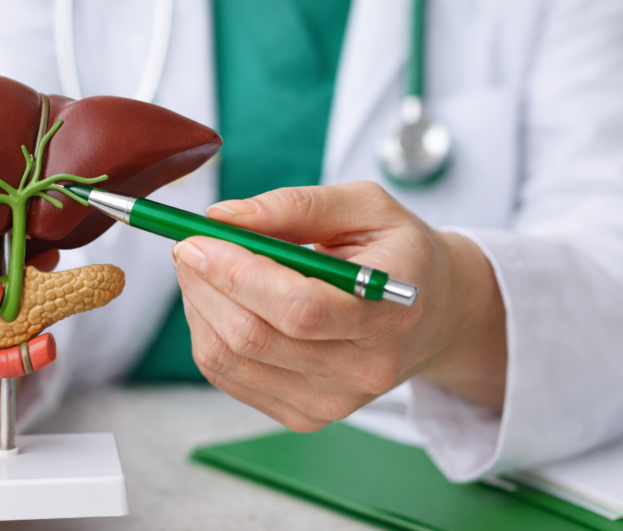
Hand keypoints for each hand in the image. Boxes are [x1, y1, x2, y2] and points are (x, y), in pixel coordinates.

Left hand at [173, 181, 505, 431]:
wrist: (435, 314)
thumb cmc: (399, 252)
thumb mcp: (366, 206)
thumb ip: (296, 206)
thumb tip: (222, 216)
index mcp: (389, 313)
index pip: (299, 308)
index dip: (236, 273)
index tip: (197, 238)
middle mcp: (362, 369)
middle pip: (254, 338)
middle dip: (204, 284)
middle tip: (187, 244)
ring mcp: (331, 402)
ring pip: (230, 361)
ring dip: (198, 307)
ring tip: (203, 268)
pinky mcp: (304, 415)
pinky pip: (229, 377)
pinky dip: (208, 333)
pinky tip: (221, 301)